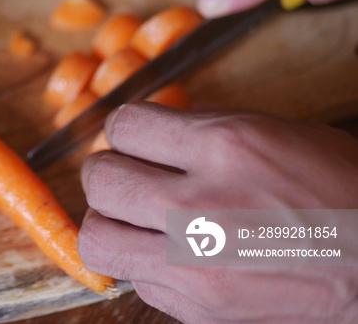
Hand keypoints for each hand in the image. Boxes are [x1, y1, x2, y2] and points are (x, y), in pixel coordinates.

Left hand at [79, 102, 357, 322]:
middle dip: (108, 171)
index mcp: (227, 145)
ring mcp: (195, 263)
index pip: (125, 125)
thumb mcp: (283, 135)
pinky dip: (145, 265)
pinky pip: (138, 281)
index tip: (134, 138)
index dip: (124, 129)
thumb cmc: (346, 191)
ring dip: (109, 222)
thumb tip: (160, 128)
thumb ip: (212, 127)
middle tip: (128, 175)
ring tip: (133, 218)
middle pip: (100, 179)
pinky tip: (172, 255)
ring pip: (97, 238)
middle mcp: (199, 204)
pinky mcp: (201, 309)